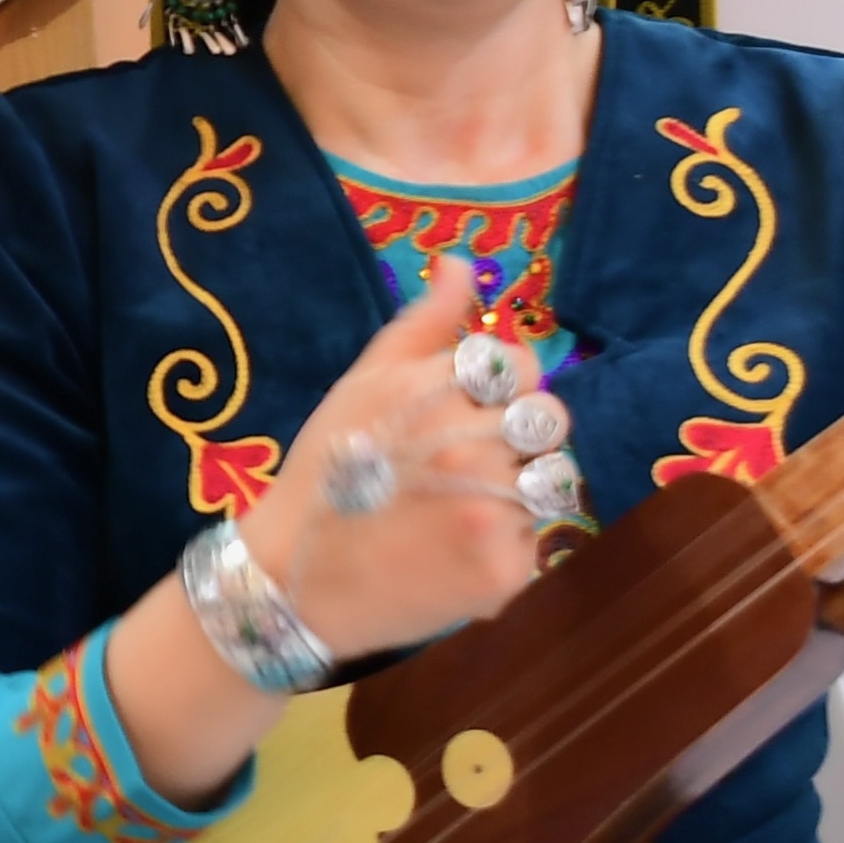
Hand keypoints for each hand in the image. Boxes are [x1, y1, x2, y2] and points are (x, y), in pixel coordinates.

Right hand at [105, 259, 554, 806]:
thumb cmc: (324, 474)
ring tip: (462, 509)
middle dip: (518, 437)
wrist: (292, 581)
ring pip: (551, 480)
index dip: (504, 387)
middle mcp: (469, 445)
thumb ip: (422, 323)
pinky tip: (457, 552)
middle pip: (547, 420)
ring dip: (519, 491)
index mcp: (434, 391)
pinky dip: (506, 547)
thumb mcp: (361, 385)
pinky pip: (536, 541)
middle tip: (465, 467)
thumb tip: (463, 261)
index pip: (520, 365)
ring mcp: (491, 510)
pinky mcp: (504, 570)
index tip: (471, 412)